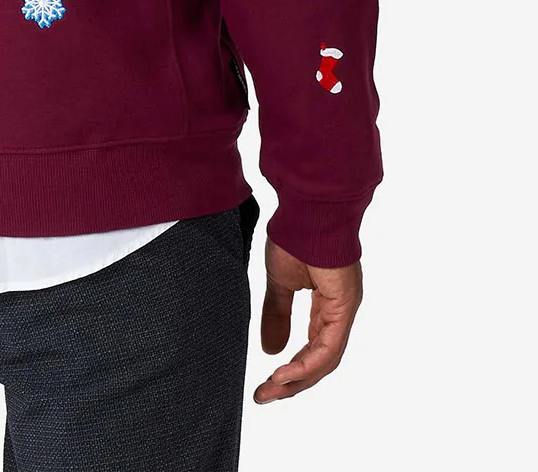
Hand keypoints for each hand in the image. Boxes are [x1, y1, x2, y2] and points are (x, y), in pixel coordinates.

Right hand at [254, 236, 362, 402]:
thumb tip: (270, 350)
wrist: (305, 210)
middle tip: (264, 397)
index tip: (266, 385)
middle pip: (319, 361)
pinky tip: (286, 374)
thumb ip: (276, 315)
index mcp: (327, 306)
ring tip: (271, 390)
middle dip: (291, 383)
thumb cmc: (294, 236)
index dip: (291, 370)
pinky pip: (328, 347)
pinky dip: (307, 364)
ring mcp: (344, 310)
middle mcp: (339, 312)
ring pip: (325, 360)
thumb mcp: (279, 283)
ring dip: (297, 379)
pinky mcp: (344, 306)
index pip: (313, 349)